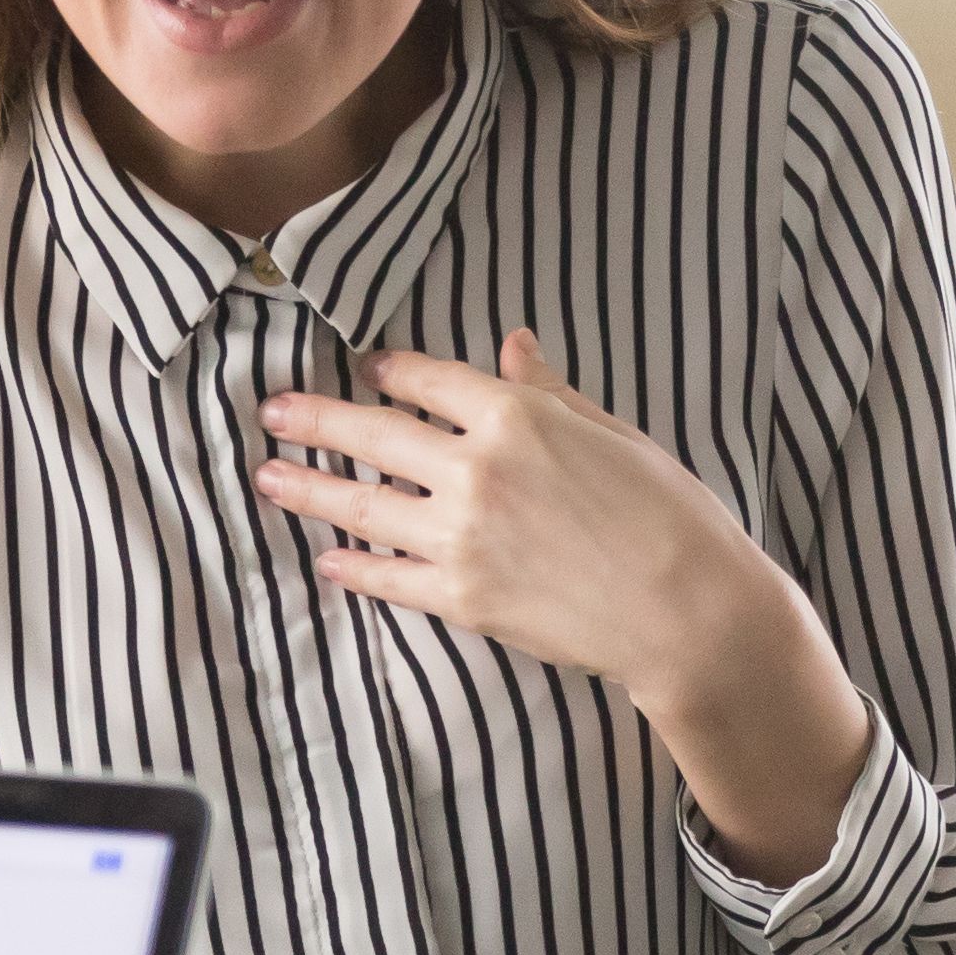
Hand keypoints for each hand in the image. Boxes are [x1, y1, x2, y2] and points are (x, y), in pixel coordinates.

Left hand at [255, 331, 870, 878]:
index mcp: (517, 416)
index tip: (367, 369)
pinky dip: (353, 568)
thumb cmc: (668, 513)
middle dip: (315, 420)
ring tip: (267, 478)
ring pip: (362, 504)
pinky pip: (389, 577)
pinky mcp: (462, 597)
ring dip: (308, 489)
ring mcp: (462, 535)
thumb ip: (550, 393)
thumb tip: (514, 346)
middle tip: (272, 412)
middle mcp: (476, 468)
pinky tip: (326, 559)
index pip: (429, 381)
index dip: (391, 371)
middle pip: (374, 434)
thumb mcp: (612, 434)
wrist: (688, 608)